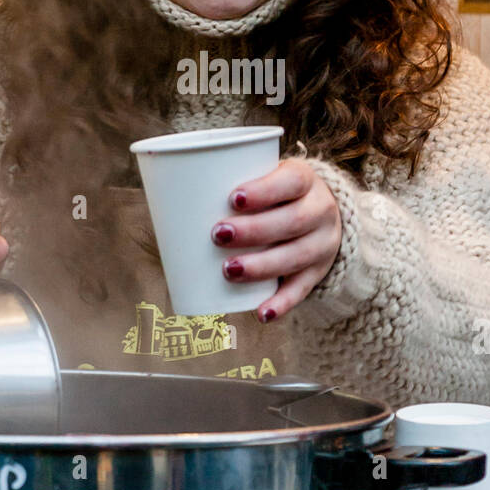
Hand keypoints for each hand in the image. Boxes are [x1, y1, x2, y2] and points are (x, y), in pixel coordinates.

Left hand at [211, 158, 340, 320]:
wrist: (320, 212)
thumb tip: (167, 199)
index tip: (232, 198)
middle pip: (292, 221)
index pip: (291, 182)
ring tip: (228, 270)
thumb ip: (232, 183)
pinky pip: (302, 290)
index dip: (265, 191)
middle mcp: (320, 210)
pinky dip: (281, 304)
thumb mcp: (267, 177)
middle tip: (217, 234)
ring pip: (295, 257)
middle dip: (254, 231)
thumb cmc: (275, 193)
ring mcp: (322, 244)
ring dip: (261, 266)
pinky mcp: (318, 272)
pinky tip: (261, 313)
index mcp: (305, 179)